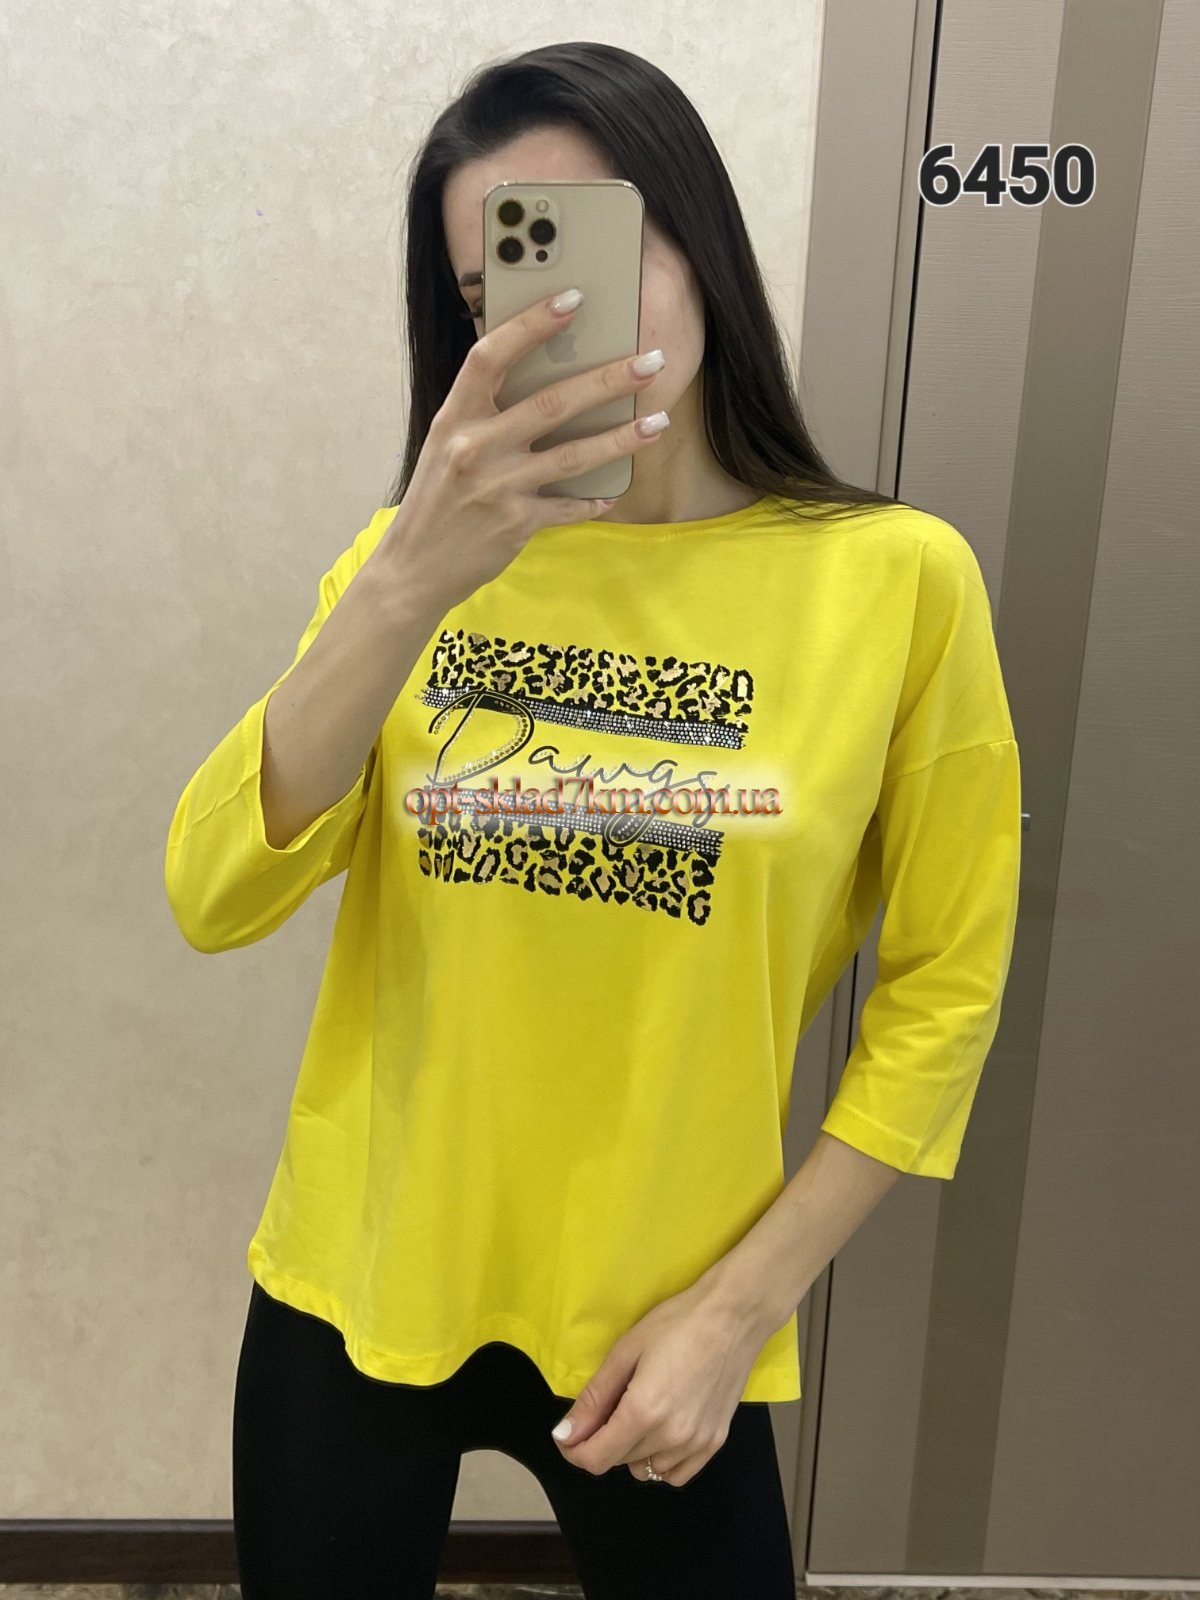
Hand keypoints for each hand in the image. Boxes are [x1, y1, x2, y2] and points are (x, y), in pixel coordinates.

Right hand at [383, 290, 668, 611]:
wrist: (414, 566)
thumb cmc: (436, 499)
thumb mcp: (446, 445)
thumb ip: (484, 413)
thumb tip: (545, 377)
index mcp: (454, 417)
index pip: (491, 356)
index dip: (531, 325)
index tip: (572, 300)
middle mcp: (475, 447)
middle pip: (551, 403)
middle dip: (608, 380)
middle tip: (650, 362)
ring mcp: (497, 487)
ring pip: (572, 455)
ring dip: (621, 438)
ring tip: (658, 421)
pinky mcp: (516, 524)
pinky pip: (568, 507)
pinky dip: (593, 500)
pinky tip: (612, 493)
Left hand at [548, 1280, 769, 1488]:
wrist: (734, 1317)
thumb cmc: (677, 1323)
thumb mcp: (626, 1352)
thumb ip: (594, 1399)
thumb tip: (565, 1434)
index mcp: (644, 1412)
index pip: (596, 1458)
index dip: (573, 1450)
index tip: (568, 1434)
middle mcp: (670, 1437)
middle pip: (618, 1461)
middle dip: (603, 1440)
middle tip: (610, 1402)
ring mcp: (696, 1444)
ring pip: (645, 1469)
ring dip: (631, 1450)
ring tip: (639, 1411)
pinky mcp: (715, 1443)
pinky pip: (675, 1473)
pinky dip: (661, 1460)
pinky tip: (662, 1430)